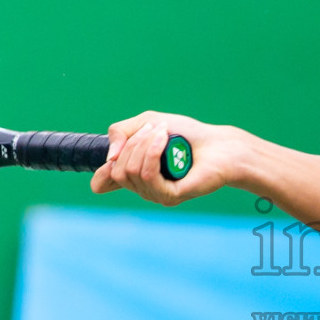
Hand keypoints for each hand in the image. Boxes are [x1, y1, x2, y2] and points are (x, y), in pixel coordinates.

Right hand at [89, 110, 237, 205]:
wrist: (218, 143)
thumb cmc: (186, 134)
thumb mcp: (146, 123)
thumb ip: (120, 133)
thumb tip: (109, 160)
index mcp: (135, 174)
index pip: (104, 183)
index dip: (101, 173)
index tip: (112, 157)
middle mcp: (142, 187)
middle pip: (117, 169)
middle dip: (133, 142)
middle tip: (156, 129)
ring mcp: (155, 194)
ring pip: (130, 170)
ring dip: (144, 144)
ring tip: (164, 133)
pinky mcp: (169, 196)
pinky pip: (147, 175)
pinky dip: (153, 152)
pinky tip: (164, 140)